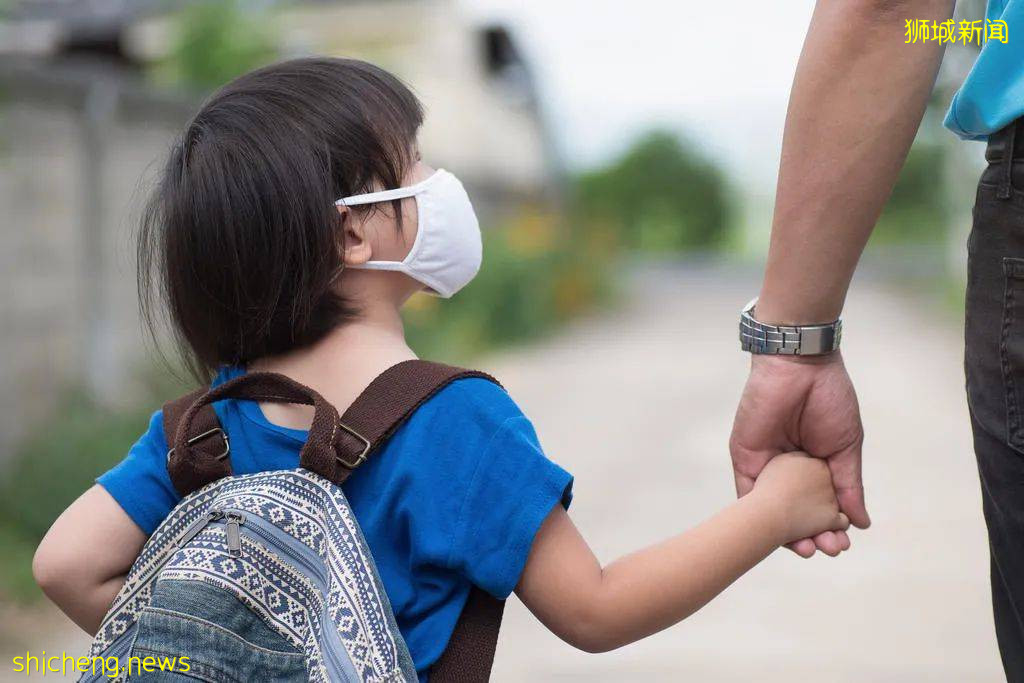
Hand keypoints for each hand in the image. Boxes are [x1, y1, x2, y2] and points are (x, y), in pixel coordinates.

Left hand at [730, 352, 869, 556]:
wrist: (800, 367)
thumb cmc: (828, 399)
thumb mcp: (846, 447)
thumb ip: (849, 485)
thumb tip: (861, 522)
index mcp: (816, 466)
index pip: (820, 507)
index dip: (830, 528)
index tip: (842, 544)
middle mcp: (790, 470)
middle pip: (796, 513)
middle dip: (811, 535)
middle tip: (827, 550)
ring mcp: (766, 466)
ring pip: (773, 510)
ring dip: (787, 532)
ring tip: (806, 549)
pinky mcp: (746, 459)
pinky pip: (748, 494)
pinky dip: (759, 516)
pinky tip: (774, 533)